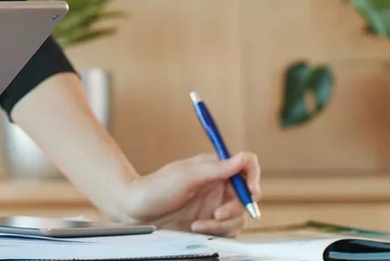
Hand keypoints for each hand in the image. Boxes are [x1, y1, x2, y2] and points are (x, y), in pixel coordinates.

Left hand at [115, 151, 261, 236]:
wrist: (136, 212)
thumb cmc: (157, 188)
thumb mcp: (188, 175)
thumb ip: (218, 168)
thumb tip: (243, 158)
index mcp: (216, 168)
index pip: (247, 166)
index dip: (253, 176)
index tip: (250, 189)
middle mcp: (219, 186)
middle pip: (247, 196)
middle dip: (237, 207)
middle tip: (218, 214)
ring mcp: (215, 205)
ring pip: (238, 216)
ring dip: (222, 223)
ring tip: (198, 224)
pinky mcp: (210, 224)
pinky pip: (227, 230)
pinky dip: (216, 231)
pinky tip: (195, 228)